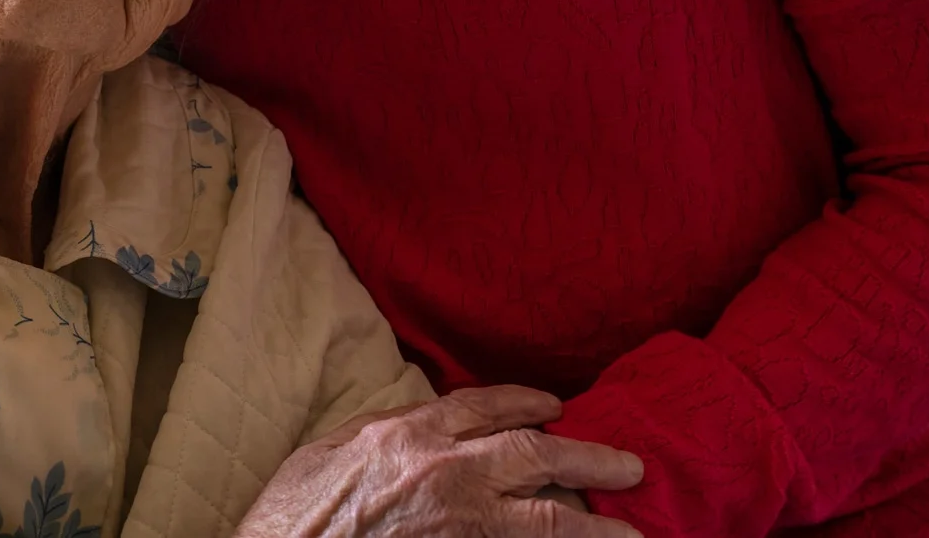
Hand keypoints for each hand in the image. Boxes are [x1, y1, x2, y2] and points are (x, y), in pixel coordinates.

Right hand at [235, 385, 642, 536]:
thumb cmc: (296, 508)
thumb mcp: (335, 447)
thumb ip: (389, 430)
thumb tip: (427, 423)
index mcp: (411, 433)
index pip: (484, 406)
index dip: (525, 403)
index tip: (555, 406)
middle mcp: (446, 471)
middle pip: (535, 456)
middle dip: (589, 458)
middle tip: (630, 466)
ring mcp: (461, 523)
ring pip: (547, 519)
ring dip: (595, 525)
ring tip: (632, 535)